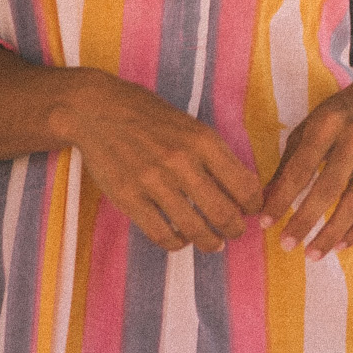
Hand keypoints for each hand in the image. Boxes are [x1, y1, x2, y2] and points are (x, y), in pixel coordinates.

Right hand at [51, 70, 263, 254]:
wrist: (97, 110)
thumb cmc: (148, 116)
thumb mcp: (190, 125)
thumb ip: (215, 154)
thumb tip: (242, 188)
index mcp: (202, 140)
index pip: (244, 185)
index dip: (254, 204)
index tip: (252, 210)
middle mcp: (181, 162)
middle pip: (224, 213)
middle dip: (236, 229)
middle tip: (235, 232)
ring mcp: (153, 182)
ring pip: (195, 229)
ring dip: (210, 242)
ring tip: (213, 243)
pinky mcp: (128, 198)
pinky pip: (162, 234)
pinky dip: (177, 243)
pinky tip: (181, 239)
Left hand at [260, 81, 352, 258]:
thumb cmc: (339, 116)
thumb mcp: (310, 127)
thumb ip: (290, 161)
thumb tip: (266, 198)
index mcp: (328, 123)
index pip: (301, 166)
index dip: (282, 196)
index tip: (265, 221)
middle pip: (329, 187)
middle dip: (305, 219)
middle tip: (286, 244)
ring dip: (332, 233)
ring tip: (312, 253)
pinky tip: (339, 245)